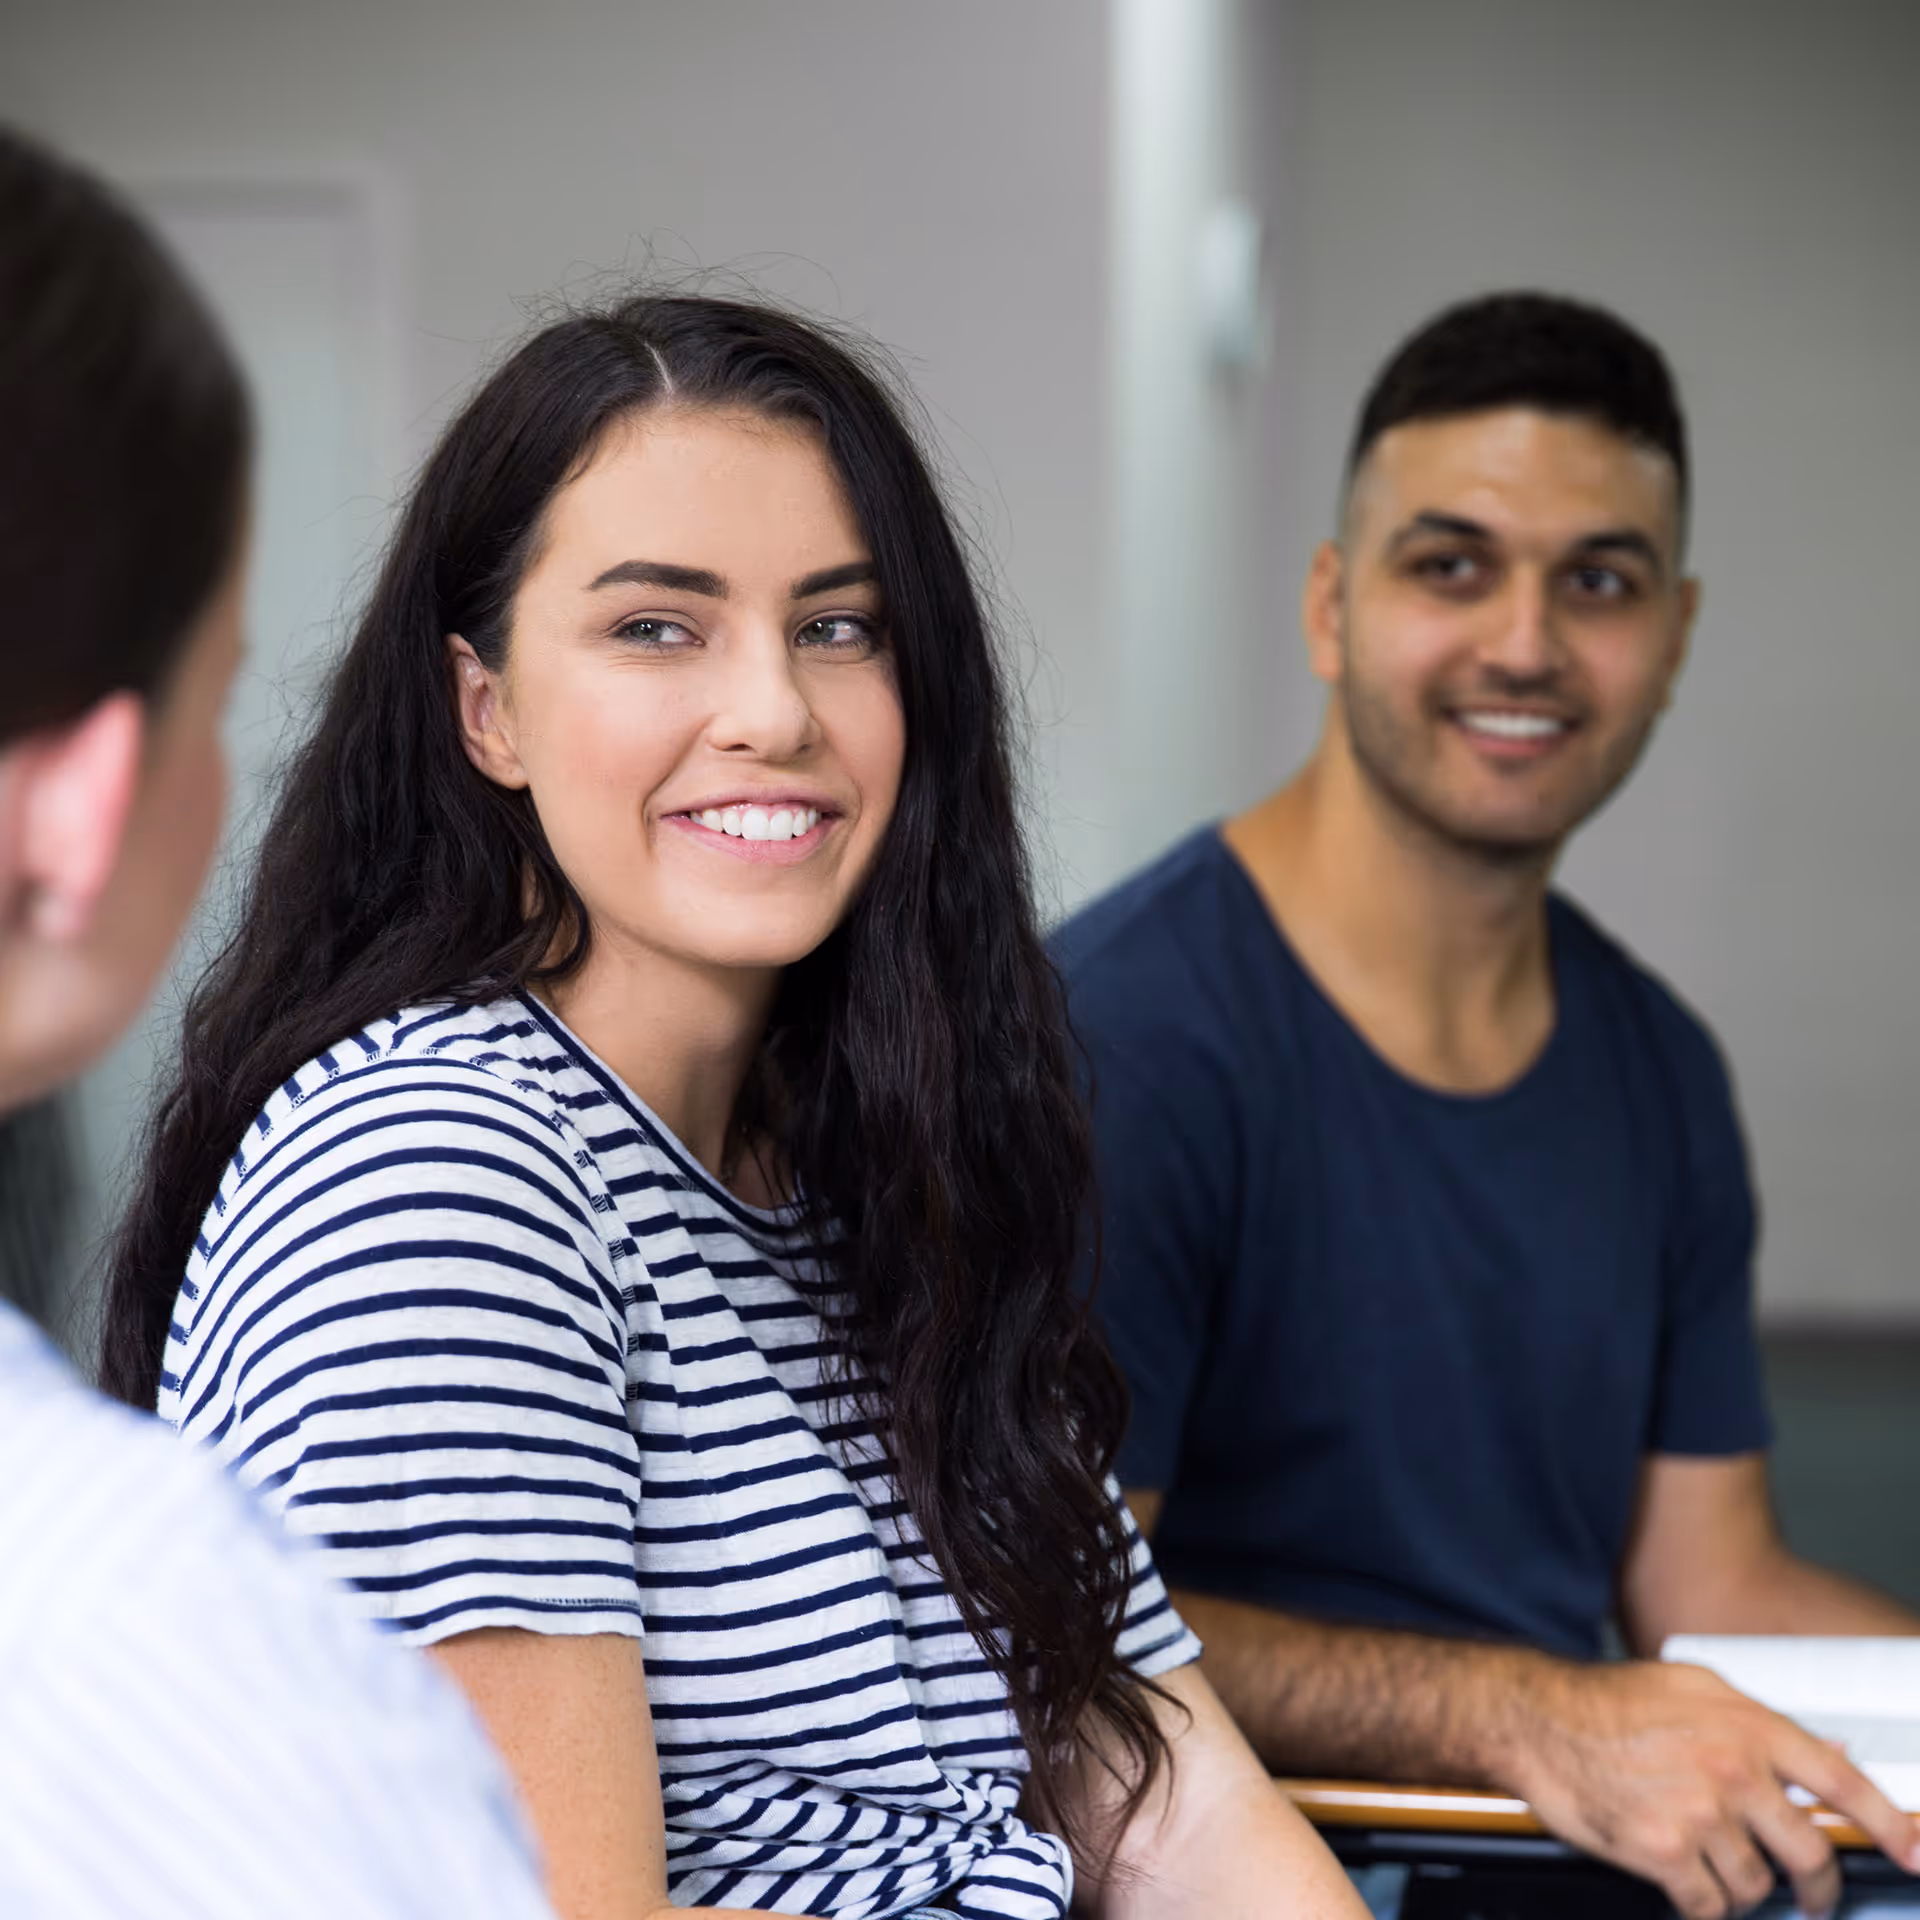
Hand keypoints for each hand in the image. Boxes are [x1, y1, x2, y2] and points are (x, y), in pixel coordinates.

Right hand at [1504, 1658, 1919, 1919]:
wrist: (1538, 1719)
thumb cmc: (1607, 1701)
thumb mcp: (1691, 1687)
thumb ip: (1756, 1721)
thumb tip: (1823, 1750)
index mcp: (1747, 1725)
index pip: (1842, 1779)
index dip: (1890, 1823)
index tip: (1916, 1853)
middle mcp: (1733, 1769)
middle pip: (1811, 1852)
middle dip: (1817, 1886)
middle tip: (1810, 1895)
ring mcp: (1701, 1813)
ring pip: (1757, 1884)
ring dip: (1741, 1887)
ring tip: (1711, 1864)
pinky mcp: (1665, 1852)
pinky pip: (1710, 1907)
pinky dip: (1703, 1906)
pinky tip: (1684, 1882)